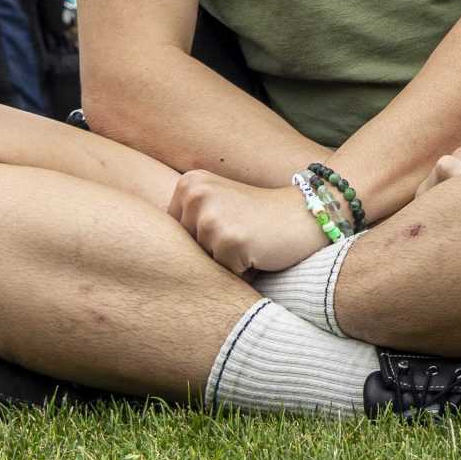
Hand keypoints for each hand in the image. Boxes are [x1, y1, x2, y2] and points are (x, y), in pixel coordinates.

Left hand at [167, 170, 325, 275]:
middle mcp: (194, 195)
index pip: (171, 237)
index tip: (229, 227)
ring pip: (203, 265)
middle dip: (211, 256)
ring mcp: (211, 216)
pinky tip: (260, 251)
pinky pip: (225, 275)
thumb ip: (187, 224)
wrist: (310, 213)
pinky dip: (243, 273)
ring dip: (227, 266)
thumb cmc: (263, 217)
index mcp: (188, 184)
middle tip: (243, 235)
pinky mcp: (230, 239)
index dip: (202, 243)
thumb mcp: (219, 205)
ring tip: (251, 243)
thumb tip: (150, 266)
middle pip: (184, 252)